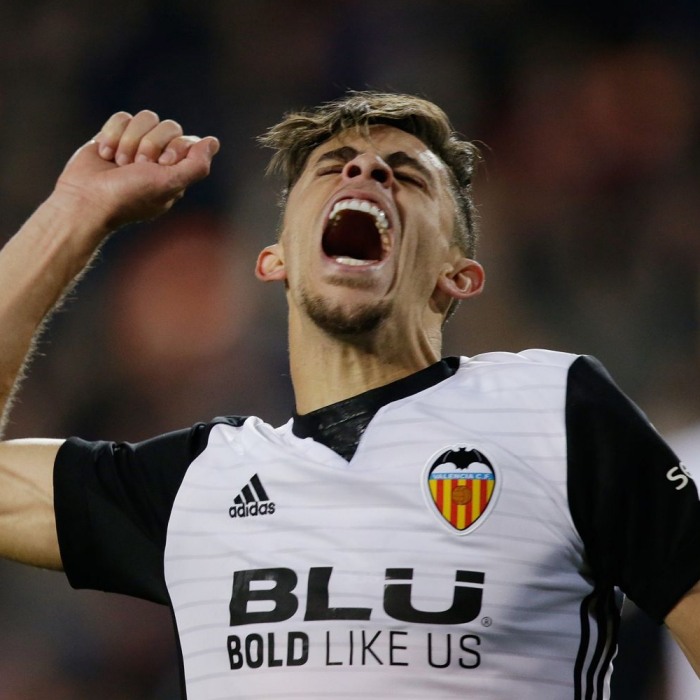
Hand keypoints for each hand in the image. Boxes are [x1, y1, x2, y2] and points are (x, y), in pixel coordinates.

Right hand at [52, 110, 219, 231]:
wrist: (86, 199)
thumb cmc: (129, 196)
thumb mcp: (169, 184)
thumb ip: (197, 166)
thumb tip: (213, 142)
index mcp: (176, 171)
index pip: (188, 141)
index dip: (173, 148)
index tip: (161, 165)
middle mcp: (159, 157)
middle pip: (168, 126)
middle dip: (149, 145)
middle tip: (136, 166)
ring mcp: (136, 145)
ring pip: (145, 118)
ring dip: (129, 140)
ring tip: (119, 163)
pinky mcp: (114, 136)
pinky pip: (122, 117)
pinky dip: (112, 134)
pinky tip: (105, 154)